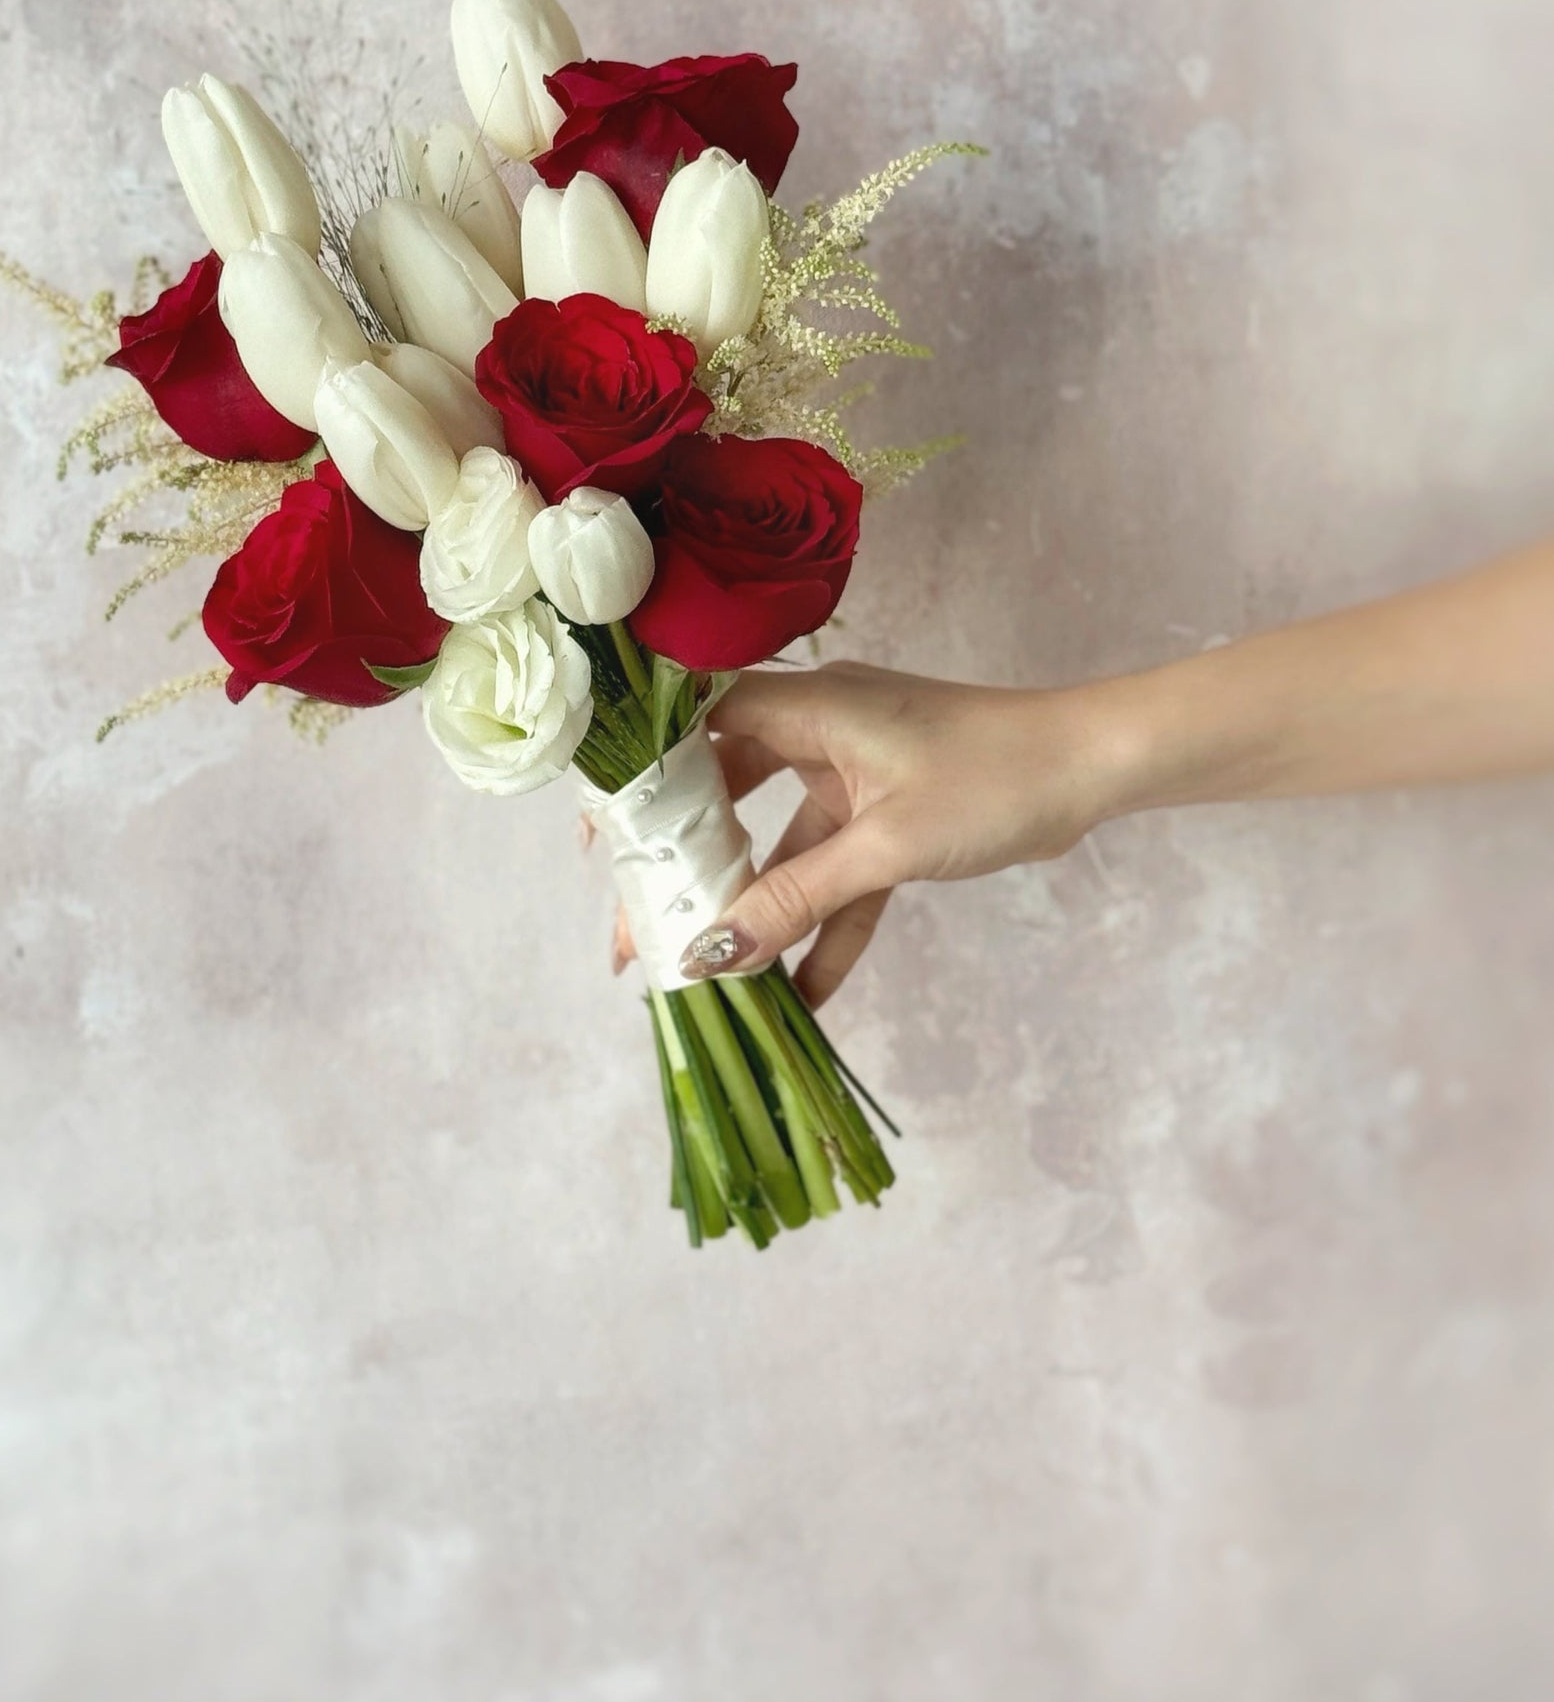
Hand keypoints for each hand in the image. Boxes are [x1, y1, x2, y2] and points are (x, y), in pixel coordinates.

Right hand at [673, 662, 1111, 1004]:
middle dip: (690, 869)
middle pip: (725, 795)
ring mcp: (854, 773)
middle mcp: (818, 730)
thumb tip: (712, 953)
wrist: (1096, 768)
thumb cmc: (992, 778)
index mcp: (806, 706)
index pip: (692, 731)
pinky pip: (839, 872)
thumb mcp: (886, 845)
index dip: (642, 783)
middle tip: (647, 935)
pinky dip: (824, 923)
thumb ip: (797, 898)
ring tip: (714, 979)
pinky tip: (803, 995)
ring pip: (783, 844)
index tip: (606, 848)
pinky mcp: (890, 814)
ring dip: (758, 909)